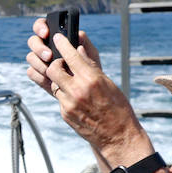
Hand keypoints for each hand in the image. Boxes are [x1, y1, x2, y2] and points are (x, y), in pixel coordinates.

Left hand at [25, 22, 148, 163]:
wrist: (118, 135)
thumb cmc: (117, 107)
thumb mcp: (107, 83)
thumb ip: (90, 67)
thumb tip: (78, 51)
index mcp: (91, 78)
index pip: (70, 55)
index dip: (62, 44)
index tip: (57, 37)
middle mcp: (77, 89)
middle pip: (53, 68)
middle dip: (54, 63)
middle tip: (60, 63)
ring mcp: (69, 103)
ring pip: (53, 84)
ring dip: (58, 80)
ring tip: (68, 81)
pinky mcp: (65, 113)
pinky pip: (59, 98)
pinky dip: (64, 95)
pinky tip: (74, 98)